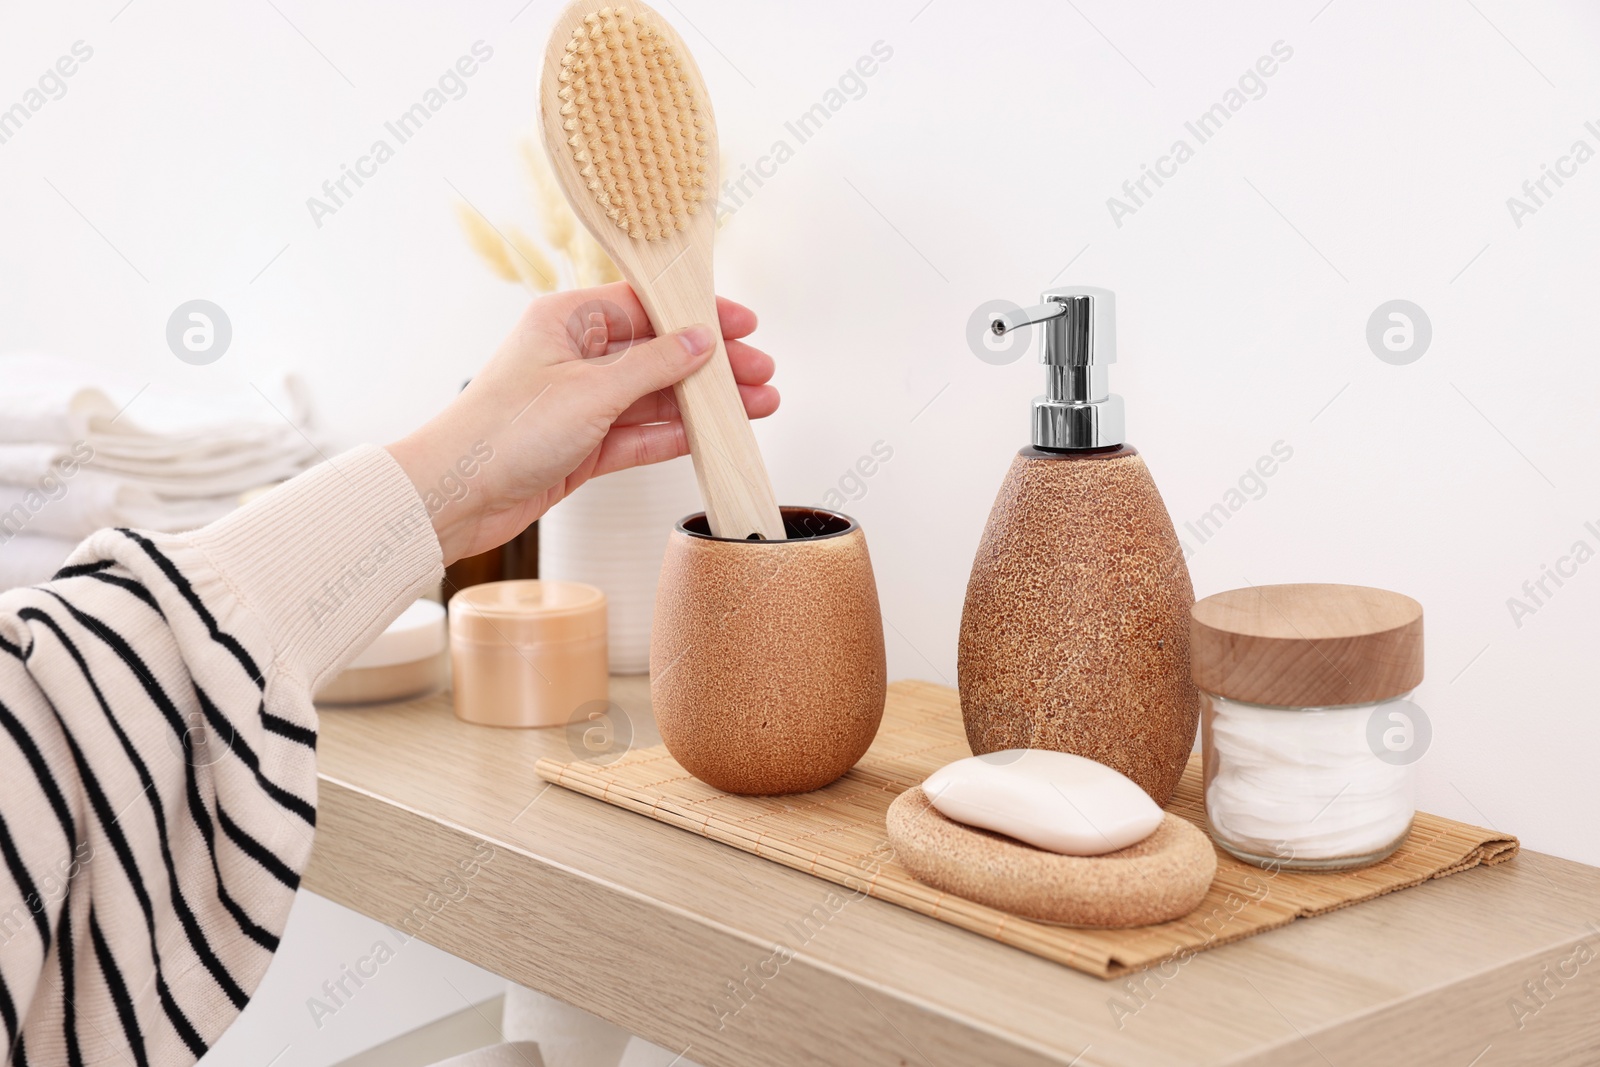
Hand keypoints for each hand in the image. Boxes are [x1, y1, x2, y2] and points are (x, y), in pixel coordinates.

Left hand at [386, 282, 778, 564]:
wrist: (453, 497)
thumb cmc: (501, 433)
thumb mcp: (590, 391)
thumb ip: (652, 366)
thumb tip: (699, 342)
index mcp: (566, 320)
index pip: (646, 306)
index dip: (698, 314)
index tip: (742, 325)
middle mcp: (575, 357)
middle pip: (658, 353)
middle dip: (712, 365)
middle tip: (760, 373)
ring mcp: (581, 403)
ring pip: (656, 397)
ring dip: (703, 404)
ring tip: (756, 407)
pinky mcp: (583, 446)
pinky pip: (641, 434)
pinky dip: (677, 435)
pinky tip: (715, 436)